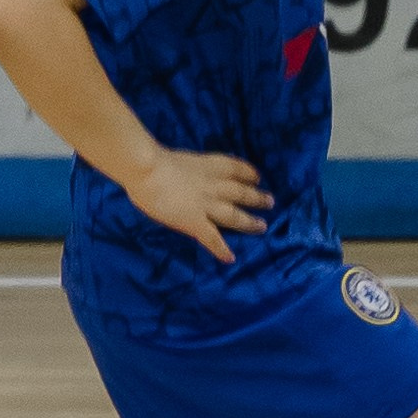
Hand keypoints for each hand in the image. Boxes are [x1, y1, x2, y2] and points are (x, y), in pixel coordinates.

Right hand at [126, 145, 271, 264]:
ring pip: (235, 216)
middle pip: (241, 192)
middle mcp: (214, 186)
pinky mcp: (195, 223)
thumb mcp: (178, 158)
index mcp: (209, 166)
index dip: (248, 173)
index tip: (256, 177)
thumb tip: (179, 175)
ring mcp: (207, 205)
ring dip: (250, 222)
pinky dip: (222, 249)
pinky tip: (230, 258)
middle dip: (256, 197)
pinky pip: (212, 239)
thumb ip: (185, 169)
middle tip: (270, 201)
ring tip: (262, 226)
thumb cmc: (153, 160)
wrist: (148, 170)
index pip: (235, 168)